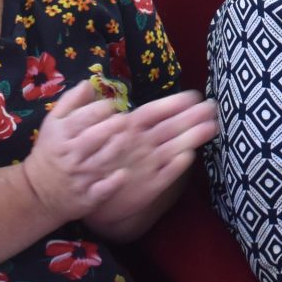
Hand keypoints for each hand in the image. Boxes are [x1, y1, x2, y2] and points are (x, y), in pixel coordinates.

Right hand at [20, 80, 134, 220]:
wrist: (36, 192)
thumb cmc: (50, 151)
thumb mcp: (52, 123)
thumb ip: (70, 101)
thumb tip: (89, 83)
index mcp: (62, 134)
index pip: (87, 116)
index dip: (105, 107)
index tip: (113, 105)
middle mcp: (71, 155)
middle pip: (99, 135)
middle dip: (116, 123)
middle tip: (125, 120)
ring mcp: (80, 176)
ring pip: (105, 159)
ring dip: (120, 146)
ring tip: (128, 138)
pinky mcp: (87, 196)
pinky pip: (104, 188)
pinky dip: (115, 180)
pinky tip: (123, 172)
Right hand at [83, 91, 219, 232]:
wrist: (66, 191)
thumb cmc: (80, 153)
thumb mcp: (78, 125)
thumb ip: (97, 108)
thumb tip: (103, 90)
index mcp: (124, 128)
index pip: (153, 111)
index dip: (175, 103)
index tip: (195, 95)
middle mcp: (136, 145)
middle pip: (170, 127)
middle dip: (194, 116)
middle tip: (215, 106)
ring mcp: (142, 166)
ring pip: (173, 148)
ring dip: (194, 136)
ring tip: (214, 125)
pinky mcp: (146, 187)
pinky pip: (167, 174)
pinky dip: (180, 164)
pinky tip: (193, 154)